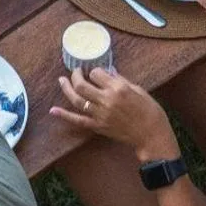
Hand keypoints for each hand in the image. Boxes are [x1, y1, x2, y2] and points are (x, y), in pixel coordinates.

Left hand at [51, 68, 175, 156]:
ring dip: (66, 88)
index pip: (97, 73)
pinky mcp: (98, 126)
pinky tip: (53, 110)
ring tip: (61, 80)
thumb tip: (107, 73)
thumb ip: (120, 80)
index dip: (95, 71)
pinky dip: (64, 115)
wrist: (151, 134)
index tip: (97, 72)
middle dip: (76, 75)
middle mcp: (106, 100)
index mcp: (118, 88)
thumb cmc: (149, 110)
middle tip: (77, 72)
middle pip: (82, 85)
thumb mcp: (138, 89)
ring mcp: (100, 114)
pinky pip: (78, 120)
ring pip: (77, 100)